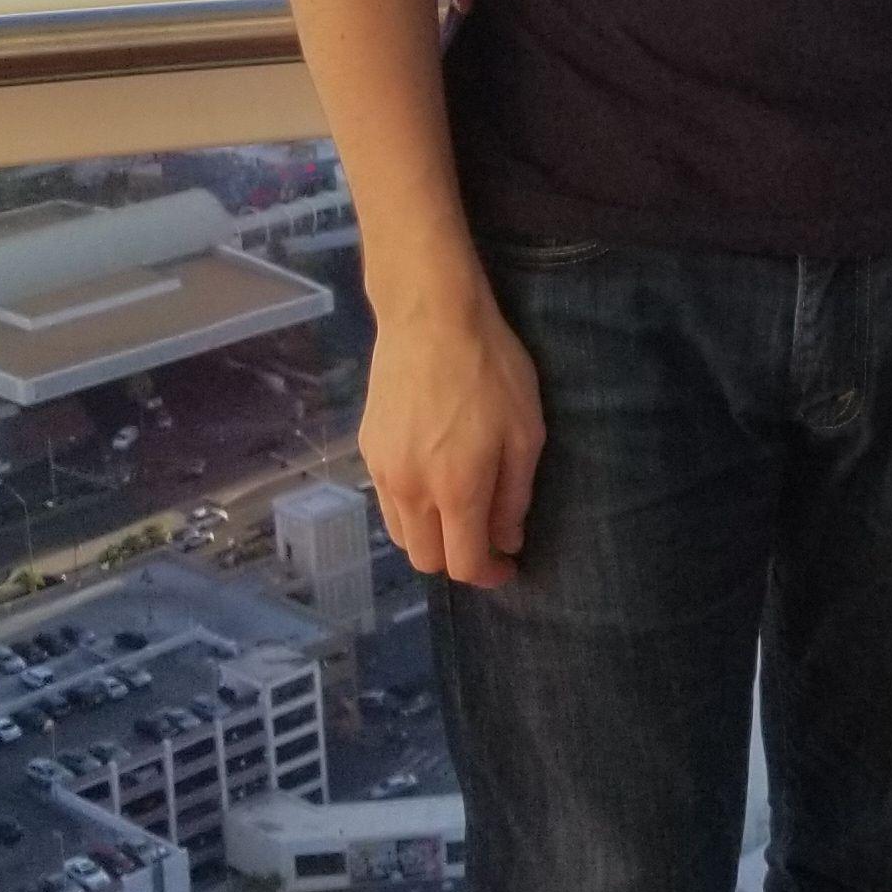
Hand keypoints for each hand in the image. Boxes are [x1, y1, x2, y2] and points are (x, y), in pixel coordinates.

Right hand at [361, 284, 545, 588]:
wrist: (430, 316)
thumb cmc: (491, 368)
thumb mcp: (525, 431)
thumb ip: (515, 495)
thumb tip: (507, 541)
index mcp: (456, 489)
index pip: (463, 563)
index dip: (489, 575)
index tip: (508, 564)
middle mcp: (411, 490)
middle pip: (426, 560)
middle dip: (458, 560)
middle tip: (486, 537)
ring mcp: (382, 470)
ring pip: (402, 535)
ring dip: (431, 537)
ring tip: (459, 511)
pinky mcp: (366, 448)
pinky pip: (387, 501)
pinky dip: (411, 510)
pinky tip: (433, 482)